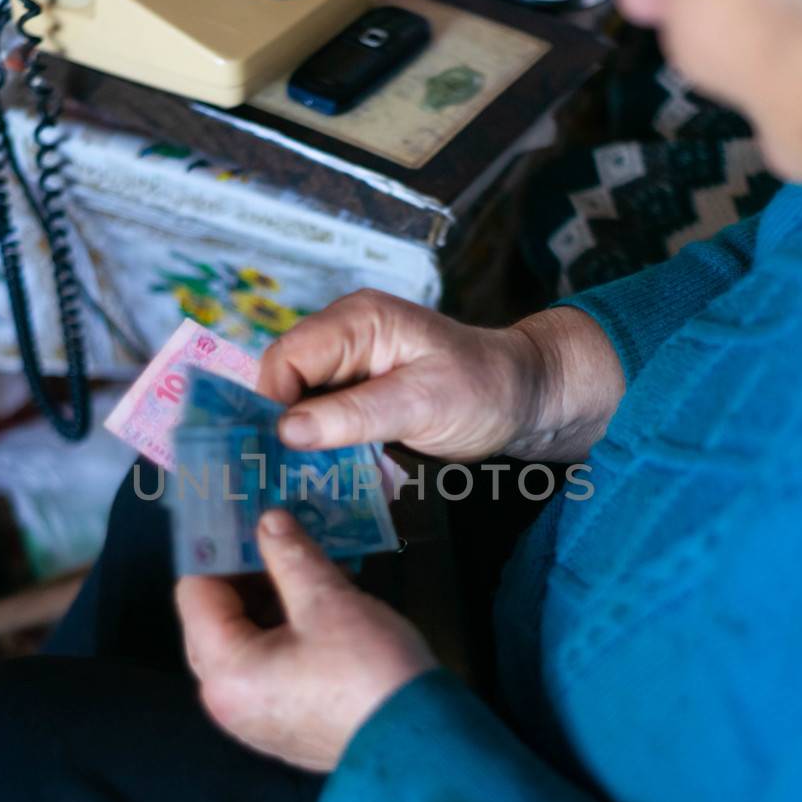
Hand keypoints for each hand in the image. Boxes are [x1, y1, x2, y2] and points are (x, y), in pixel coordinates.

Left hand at [175, 509, 435, 771]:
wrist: (419, 744)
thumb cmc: (367, 670)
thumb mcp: (327, 600)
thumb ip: (290, 555)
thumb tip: (268, 521)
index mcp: (224, 670)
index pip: (196, 591)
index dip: (221, 550)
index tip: (252, 522)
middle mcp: (227, 701)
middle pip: (217, 619)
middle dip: (251, 577)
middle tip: (287, 544)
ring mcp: (255, 720)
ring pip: (247, 643)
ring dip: (276, 603)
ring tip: (320, 573)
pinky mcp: (285, 728)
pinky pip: (270, 669)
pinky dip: (289, 636)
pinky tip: (328, 612)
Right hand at [259, 290, 623, 461]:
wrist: (529, 398)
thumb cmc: (485, 389)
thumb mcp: (421, 404)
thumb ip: (354, 415)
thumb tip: (287, 431)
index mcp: (356, 321)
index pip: (284, 357)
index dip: (272, 404)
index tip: (279, 453)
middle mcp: (344, 337)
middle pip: (284, 383)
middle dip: (285, 429)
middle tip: (288, 477)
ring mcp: (350, 367)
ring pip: (299, 407)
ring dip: (306, 444)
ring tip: (311, 480)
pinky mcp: (358, 395)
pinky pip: (323, 421)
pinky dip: (327, 449)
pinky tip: (334, 474)